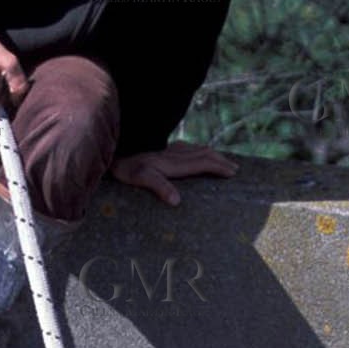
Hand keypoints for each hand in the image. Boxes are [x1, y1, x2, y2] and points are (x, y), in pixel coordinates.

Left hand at [110, 143, 238, 205]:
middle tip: (235, 168)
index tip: (233, 173)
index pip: (203, 163)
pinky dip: (199, 151)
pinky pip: (187, 148)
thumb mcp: (140, 177)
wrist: (113, 147)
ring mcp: (168, 148)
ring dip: (212, 154)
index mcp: (173, 163)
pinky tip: (196, 152)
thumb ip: (159, 186)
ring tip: (221, 160)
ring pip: (197, 149)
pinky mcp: (161, 146)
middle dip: (220, 161)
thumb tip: (176, 201)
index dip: (218, 167)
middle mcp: (174, 153)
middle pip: (204, 154)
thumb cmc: (125, 166)